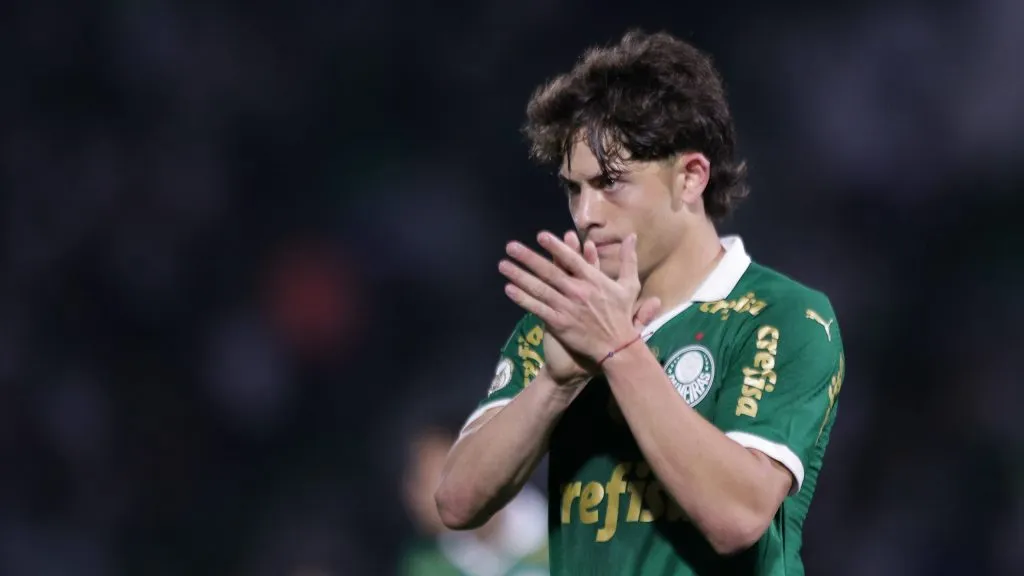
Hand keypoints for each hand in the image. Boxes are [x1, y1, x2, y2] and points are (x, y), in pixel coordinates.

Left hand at [499, 230, 660, 370]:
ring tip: (503, 265)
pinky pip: (538, 309)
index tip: (540, 236)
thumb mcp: (630, 285)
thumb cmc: (622, 316)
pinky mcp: (559, 323)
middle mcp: (578, 291)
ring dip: (520, 276)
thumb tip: (631, 236)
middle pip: (550, 271)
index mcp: (594, 280)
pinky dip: (523, 299)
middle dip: (528, 258)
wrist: (616, 349)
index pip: (572, 259)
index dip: (556, 247)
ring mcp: (567, 307)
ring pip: (540, 289)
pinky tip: (509, 290)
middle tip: (510, 246)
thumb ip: (629, 259)